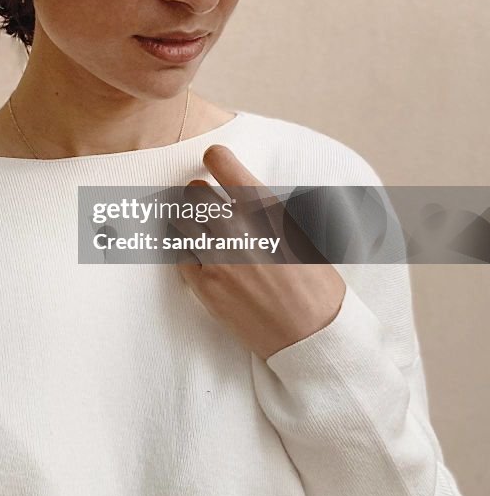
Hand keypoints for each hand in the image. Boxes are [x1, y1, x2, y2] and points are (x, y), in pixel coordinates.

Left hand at [175, 144, 346, 359]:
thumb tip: (246, 188)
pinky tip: (202, 257)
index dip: (215, 158)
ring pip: (180, 220)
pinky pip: (179, 256)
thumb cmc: (316, 283)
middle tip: (206, 202)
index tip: (213, 160)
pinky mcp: (205, 287)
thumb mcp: (303, 231)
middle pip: (193, 191)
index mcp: (265, 209)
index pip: (222, 163)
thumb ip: (270, 207)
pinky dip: (187, 252)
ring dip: (188, 220)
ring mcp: (217, 258)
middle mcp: (238, 229)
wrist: (313, 337)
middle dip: (198, 193)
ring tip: (200, 228)